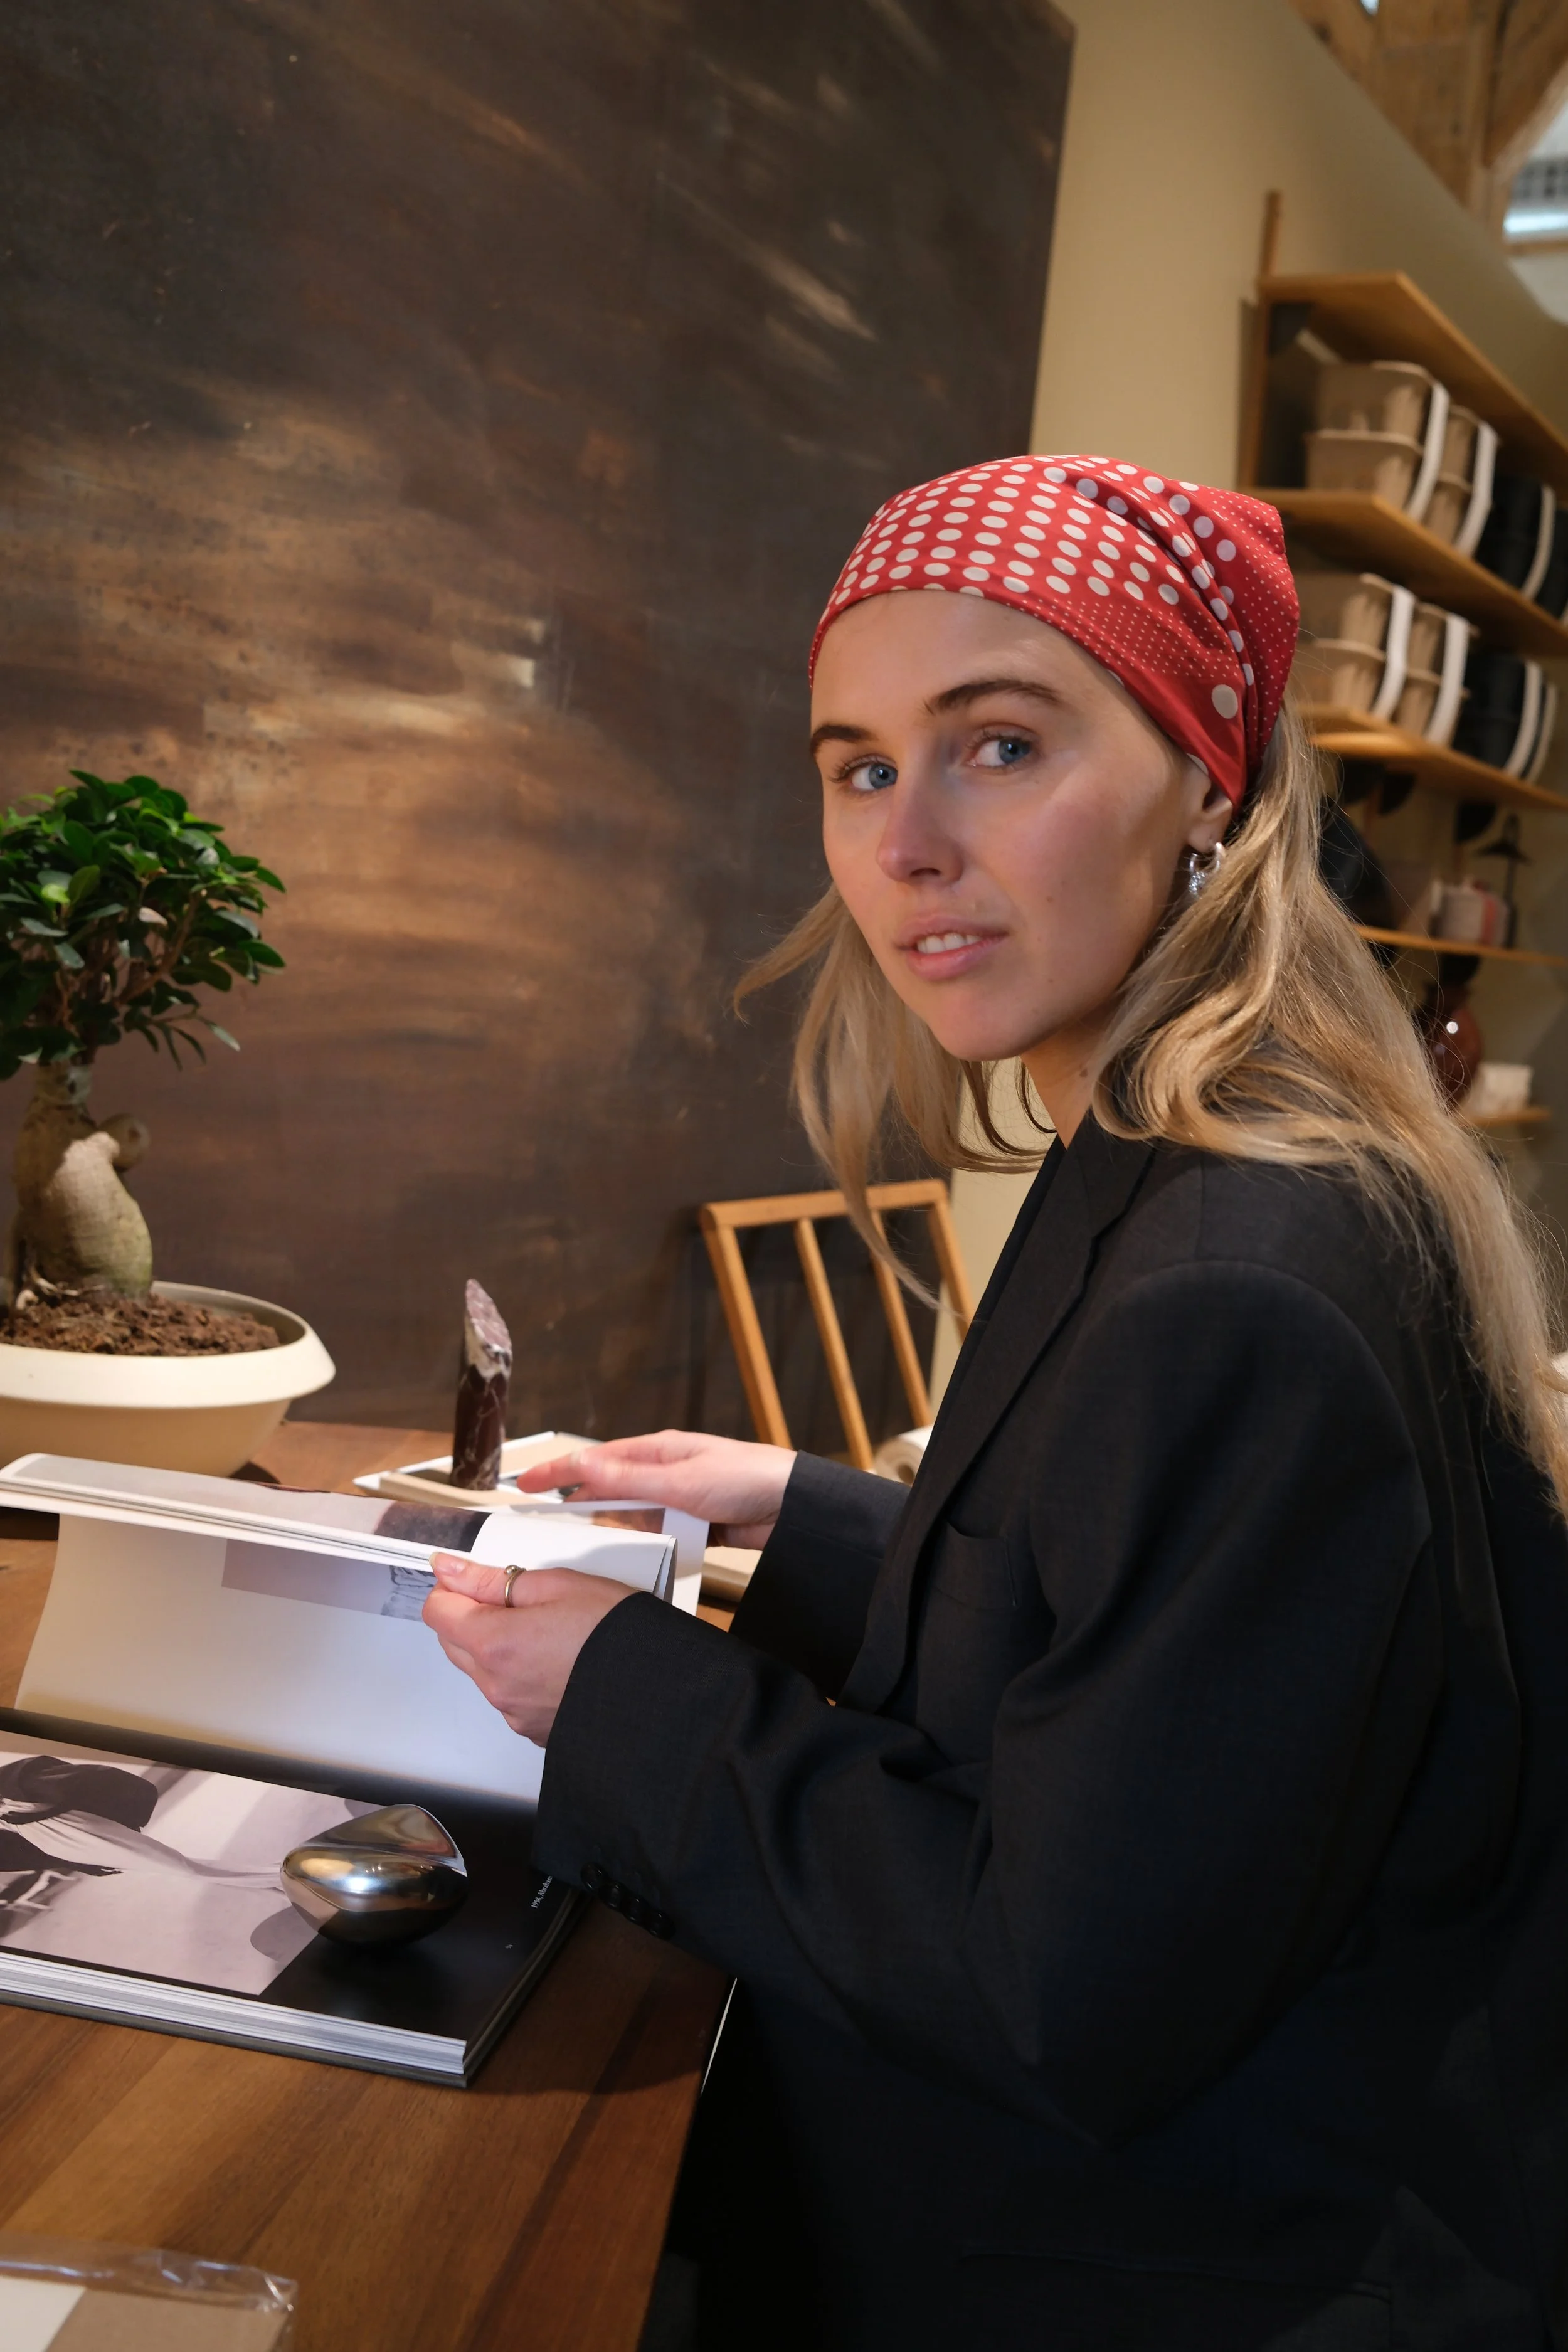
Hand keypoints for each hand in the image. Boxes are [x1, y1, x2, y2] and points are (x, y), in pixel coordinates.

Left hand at [423, 1557, 635, 1744]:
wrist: (658, 1688)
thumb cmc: (616, 1632)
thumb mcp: (556, 1584)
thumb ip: (492, 1579)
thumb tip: (449, 1569)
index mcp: (495, 1643)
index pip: (437, 1612)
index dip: (452, 1589)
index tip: (474, 1579)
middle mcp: (496, 1684)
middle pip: (452, 1643)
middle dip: (471, 1616)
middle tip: (517, 1600)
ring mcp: (513, 1712)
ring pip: (480, 1670)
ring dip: (496, 1647)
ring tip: (546, 1631)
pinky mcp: (532, 1728)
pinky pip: (507, 1695)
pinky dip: (519, 1675)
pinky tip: (555, 1660)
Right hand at [515, 1429, 794, 1548]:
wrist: (797, 1506)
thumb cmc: (749, 1477)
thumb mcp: (682, 1480)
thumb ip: (630, 1477)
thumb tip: (583, 1466)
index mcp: (659, 1451)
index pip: (596, 1460)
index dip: (558, 1472)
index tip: (525, 1485)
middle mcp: (666, 1471)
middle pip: (610, 1489)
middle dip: (579, 1504)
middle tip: (545, 1524)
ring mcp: (681, 1498)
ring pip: (632, 1514)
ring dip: (613, 1527)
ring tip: (585, 1544)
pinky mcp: (696, 1524)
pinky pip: (658, 1533)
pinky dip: (643, 1542)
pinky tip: (633, 1554)